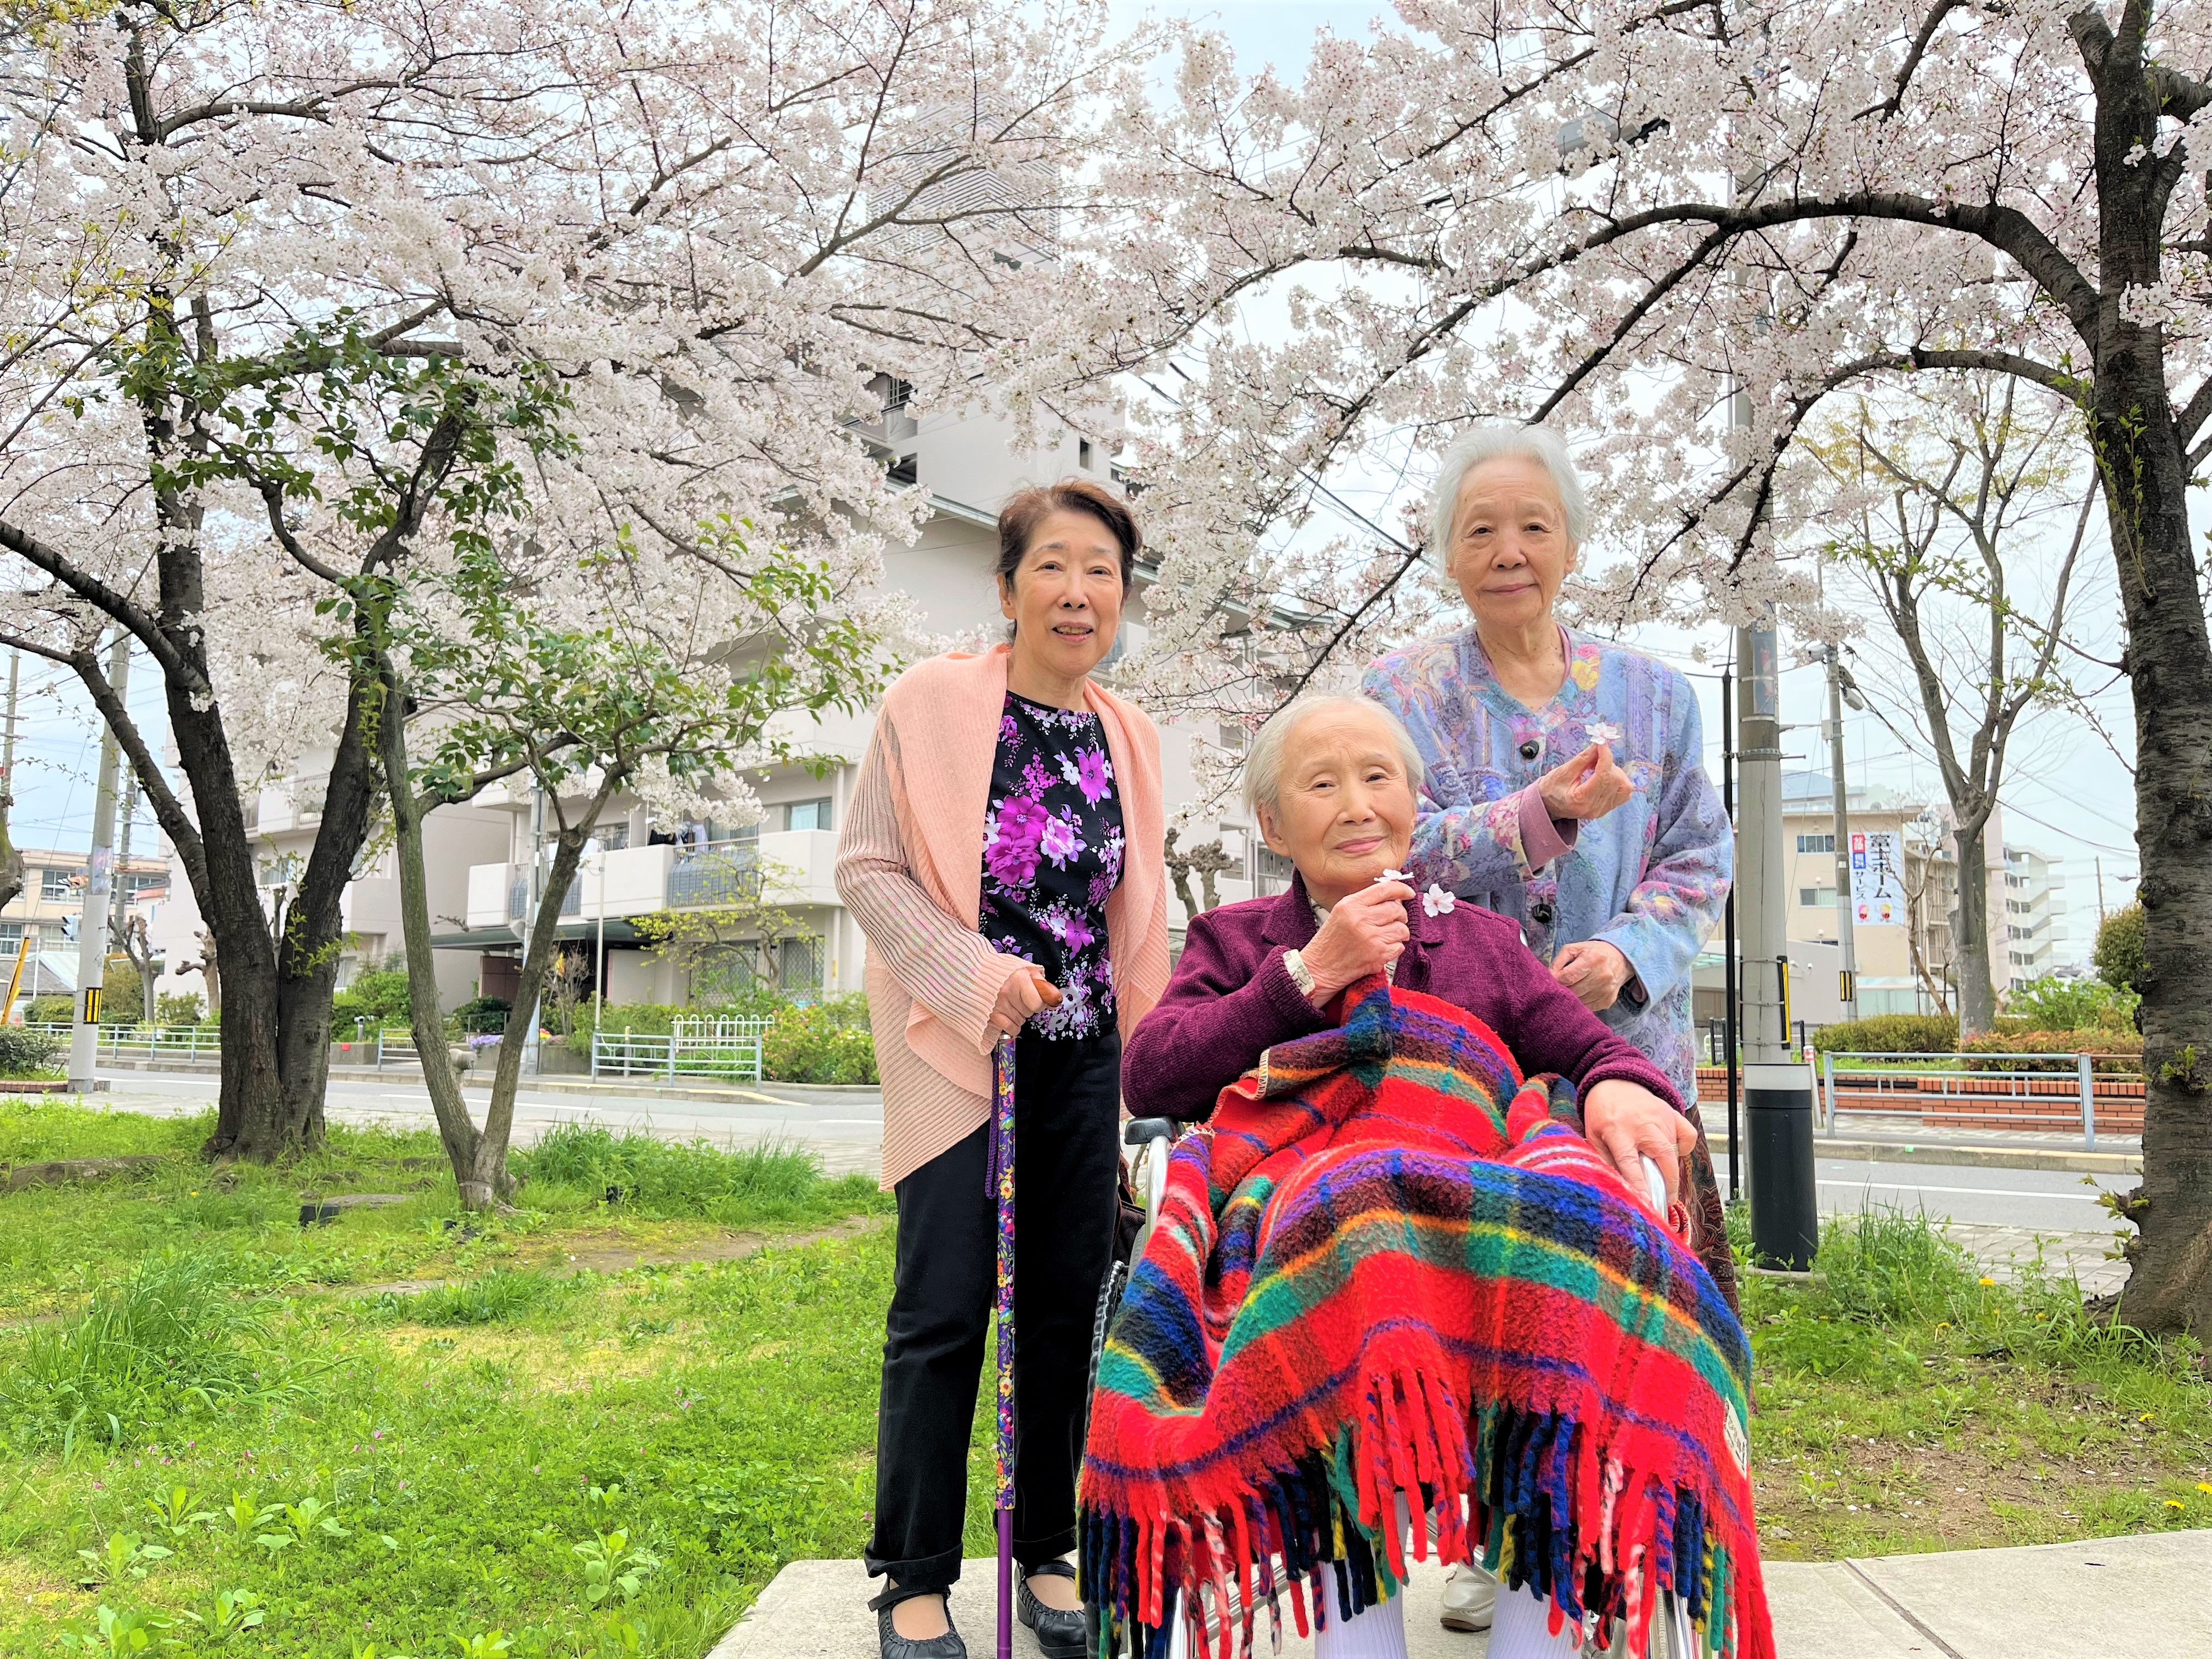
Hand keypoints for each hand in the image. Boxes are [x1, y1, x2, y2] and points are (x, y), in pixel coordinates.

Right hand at [988, 964, 1054, 1036]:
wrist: (979, 972)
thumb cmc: (1006, 971)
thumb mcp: (1027, 970)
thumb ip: (1042, 984)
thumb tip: (1054, 1000)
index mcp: (1019, 978)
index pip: (1038, 1003)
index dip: (1040, 1003)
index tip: (1036, 999)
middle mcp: (1008, 991)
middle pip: (1029, 1012)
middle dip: (1028, 1007)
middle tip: (1020, 998)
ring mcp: (999, 1003)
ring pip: (1021, 1021)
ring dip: (1020, 1016)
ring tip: (1013, 1004)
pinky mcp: (991, 1013)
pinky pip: (1011, 1028)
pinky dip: (1013, 1026)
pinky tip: (1010, 1017)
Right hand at [1300, 878, 1413, 1003]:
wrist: (1320, 968)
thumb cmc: (1330, 941)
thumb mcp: (1341, 913)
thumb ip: (1365, 903)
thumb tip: (1395, 897)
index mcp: (1351, 905)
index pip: (1384, 890)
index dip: (1401, 889)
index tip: (1408, 893)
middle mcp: (1361, 919)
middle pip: (1396, 909)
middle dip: (1400, 915)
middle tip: (1395, 920)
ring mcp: (1371, 938)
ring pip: (1402, 929)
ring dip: (1399, 933)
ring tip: (1388, 936)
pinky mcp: (1378, 955)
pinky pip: (1399, 947)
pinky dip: (1394, 948)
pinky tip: (1382, 949)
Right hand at [1536, 742, 1632, 822]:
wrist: (1548, 806)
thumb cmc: (1551, 789)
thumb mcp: (1562, 772)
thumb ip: (1582, 759)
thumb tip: (1599, 745)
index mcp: (1581, 800)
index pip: (1603, 776)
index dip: (1605, 756)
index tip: (1601, 743)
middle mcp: (1595, 808)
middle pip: (1615, 780)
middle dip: (1607, 763)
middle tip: (1593, 755)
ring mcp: (1603, 810)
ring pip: (1624, 786)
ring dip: (1614, 771)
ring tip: (1597, 767)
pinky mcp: (1607, 808)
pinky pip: (1624, 792)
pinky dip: (1619, 780)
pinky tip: (1605, 776)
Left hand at [1552, 939, 1632, 1011]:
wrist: (1619, 959)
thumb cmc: (1592, 952)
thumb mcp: (1574, 949)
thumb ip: (1558, 962)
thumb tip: (1548, 977)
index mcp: (1592, 960)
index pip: (1567, 977)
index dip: (1555, 981)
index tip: (1550, 981)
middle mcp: (1602, 976)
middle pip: (1572, 991)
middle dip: (1561, 990)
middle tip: (1557, 986)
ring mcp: (1606, 991)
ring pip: (1579, 1002)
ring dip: (1570, 998)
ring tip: (1568, 989)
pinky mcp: (1607, 1001)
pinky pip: (1587, 1007)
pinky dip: (1580, 1003)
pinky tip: (1579, 994)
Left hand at [1583, 1079, 1696, 1211]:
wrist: (1613, 1082)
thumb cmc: (1601, 1113)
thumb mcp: (1594, 1137)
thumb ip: (1606, 1160)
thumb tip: (1620, 1187)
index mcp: (1617, 1131)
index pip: (1630, 1163)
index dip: (1639, 1185)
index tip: (1647, 1203)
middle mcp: (1642, 1124)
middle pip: (1663, 1157)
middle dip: (1669, 1183)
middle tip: (1668, 1199)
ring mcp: (1660, 1117)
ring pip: (1675, 1150)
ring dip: (1671, 1167)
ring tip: (1662, 1174)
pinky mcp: (1672, 1112)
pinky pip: (1687, 1135)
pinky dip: (1683, 1147)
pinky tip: (1670, 1150)